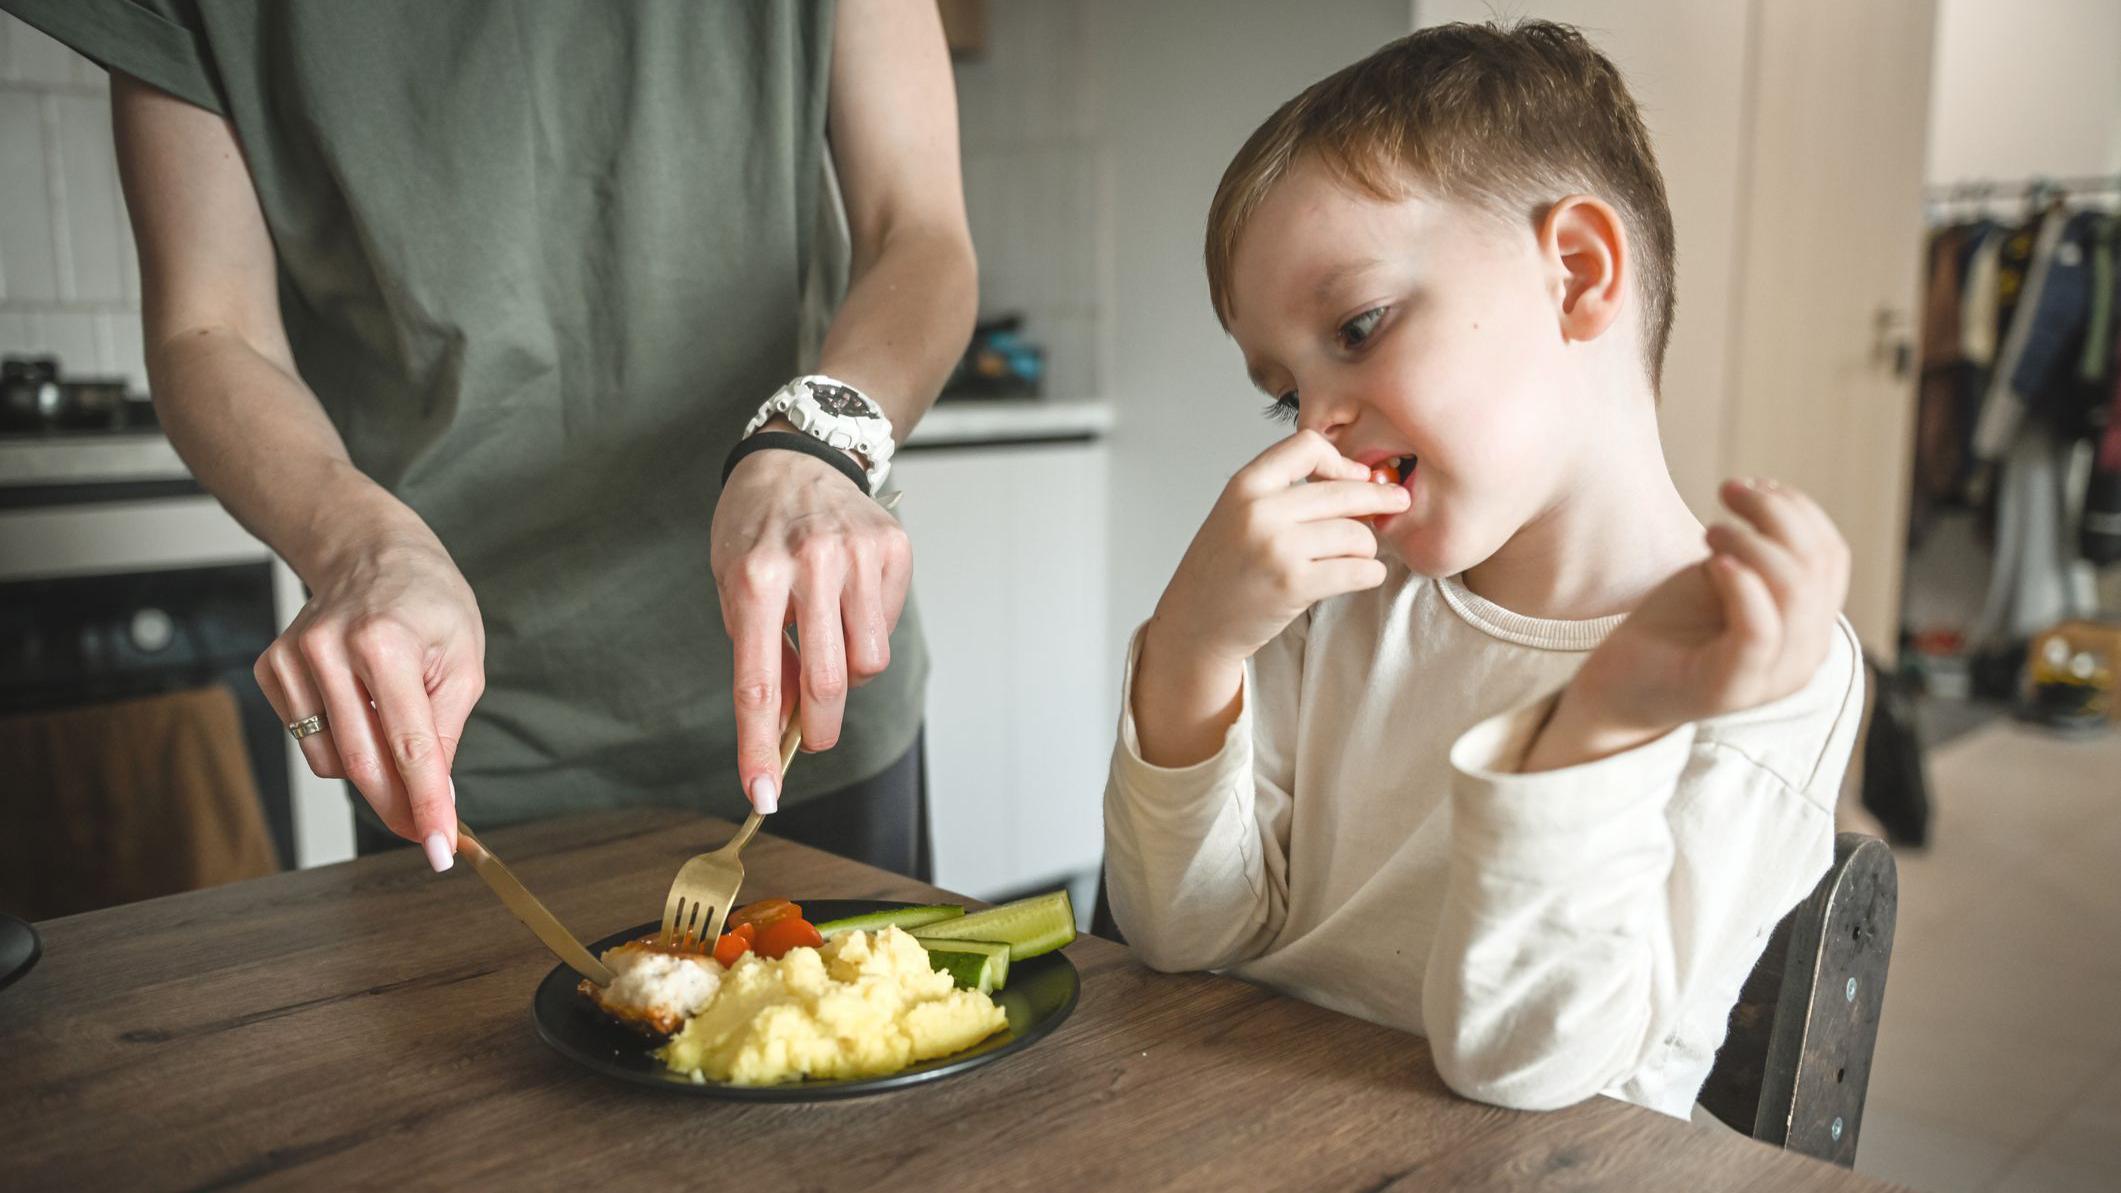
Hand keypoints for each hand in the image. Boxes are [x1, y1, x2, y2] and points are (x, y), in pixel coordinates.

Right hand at [252, 509, 483, 869]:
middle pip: (362, 763)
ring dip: (371, 771)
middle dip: (399, 807)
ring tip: (396, 726)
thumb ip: (446, 733)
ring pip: (331, 761)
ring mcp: (291, 658)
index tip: (439, 849)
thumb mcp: (463, 661)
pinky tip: (361, 707)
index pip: (410, 744)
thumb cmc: (427, 604)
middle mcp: (330, 649)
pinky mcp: (270, 669)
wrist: (371, 553)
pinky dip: (342, 743)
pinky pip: (309, 740)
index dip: (426, 803)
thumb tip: (437, 799)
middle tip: (427, 830)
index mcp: (386, 643)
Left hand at [711, 436, 910, 812]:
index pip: (757, 685)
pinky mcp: (892, 549)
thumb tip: (787, 725)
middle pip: (828, 683)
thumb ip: (761, 656)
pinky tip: (849, 602)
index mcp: (755, 580)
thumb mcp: (734, 588)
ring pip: (869, 662)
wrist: (796, 458)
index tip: (764, 794)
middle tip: (815, 735)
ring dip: (849, 673)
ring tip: (828, 642)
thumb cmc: (755, 530)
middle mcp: (808, 565)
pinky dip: (869, 632)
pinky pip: (887, 626)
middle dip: (821, 725)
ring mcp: (857, 555)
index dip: (760, 747)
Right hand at [1148, 429, 1409, 668]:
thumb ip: (1284, 491)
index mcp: (1245, 486)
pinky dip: (1370, 573)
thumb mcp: (1238, 512)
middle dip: (1378, 498)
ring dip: (1367, 546)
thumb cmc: (1224, 568)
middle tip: (1397, 501)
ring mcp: (1277, 549)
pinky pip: (1358, 570)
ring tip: (1358, 555)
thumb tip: (1359, 478)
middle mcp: (1260, 512)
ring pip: (1356, 534)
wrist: (1196, 622)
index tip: (1354, 476)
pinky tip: (1365, 574)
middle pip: (1343, 491)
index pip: (1307, 445)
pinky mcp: (1294, 585)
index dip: (1340, 460)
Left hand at [1528, 478, 1850, 768]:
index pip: (1831, 555)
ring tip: (1709, 533)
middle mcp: (1805, 655)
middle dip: (1774, 514)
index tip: (1752, 485)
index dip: (1798, 509)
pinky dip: (1742, 585)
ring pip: (1794, 591)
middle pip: (1817, 566)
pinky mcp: (1732, 690)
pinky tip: (1714, 561)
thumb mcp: (1723, 577)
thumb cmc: (1671, 628)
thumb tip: (1779, 502)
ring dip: (1751, 543)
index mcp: (1810, 625)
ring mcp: (1772, 678)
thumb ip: (1762, 552)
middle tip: (1727, 494)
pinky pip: (1759, 631)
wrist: (1618, 687)